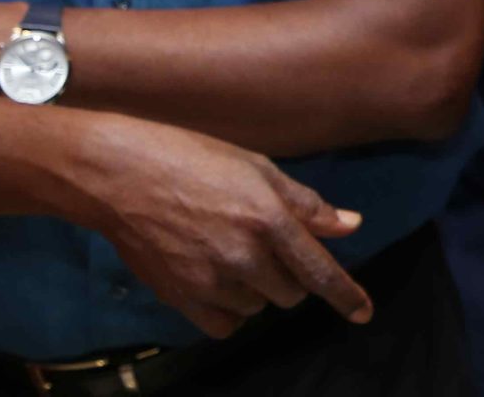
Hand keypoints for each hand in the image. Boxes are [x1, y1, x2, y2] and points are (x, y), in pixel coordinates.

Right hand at [70, 116, 372, 337]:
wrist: (119, 175)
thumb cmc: (191, 158)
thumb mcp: (257, 169)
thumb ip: (306, 204)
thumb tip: (350, 226)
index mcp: (267, 218)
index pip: (319, 270)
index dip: (345, 295)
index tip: (363, 313)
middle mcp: (242, 255)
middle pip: (291, 292)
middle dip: (290, 274)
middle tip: (266, 244)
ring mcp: (209, 281)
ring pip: (258, 306)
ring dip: (257, 288)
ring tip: (230, 250)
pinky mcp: (179, 298)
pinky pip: (224, 325)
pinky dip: (229, 309)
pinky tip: (217, 280)